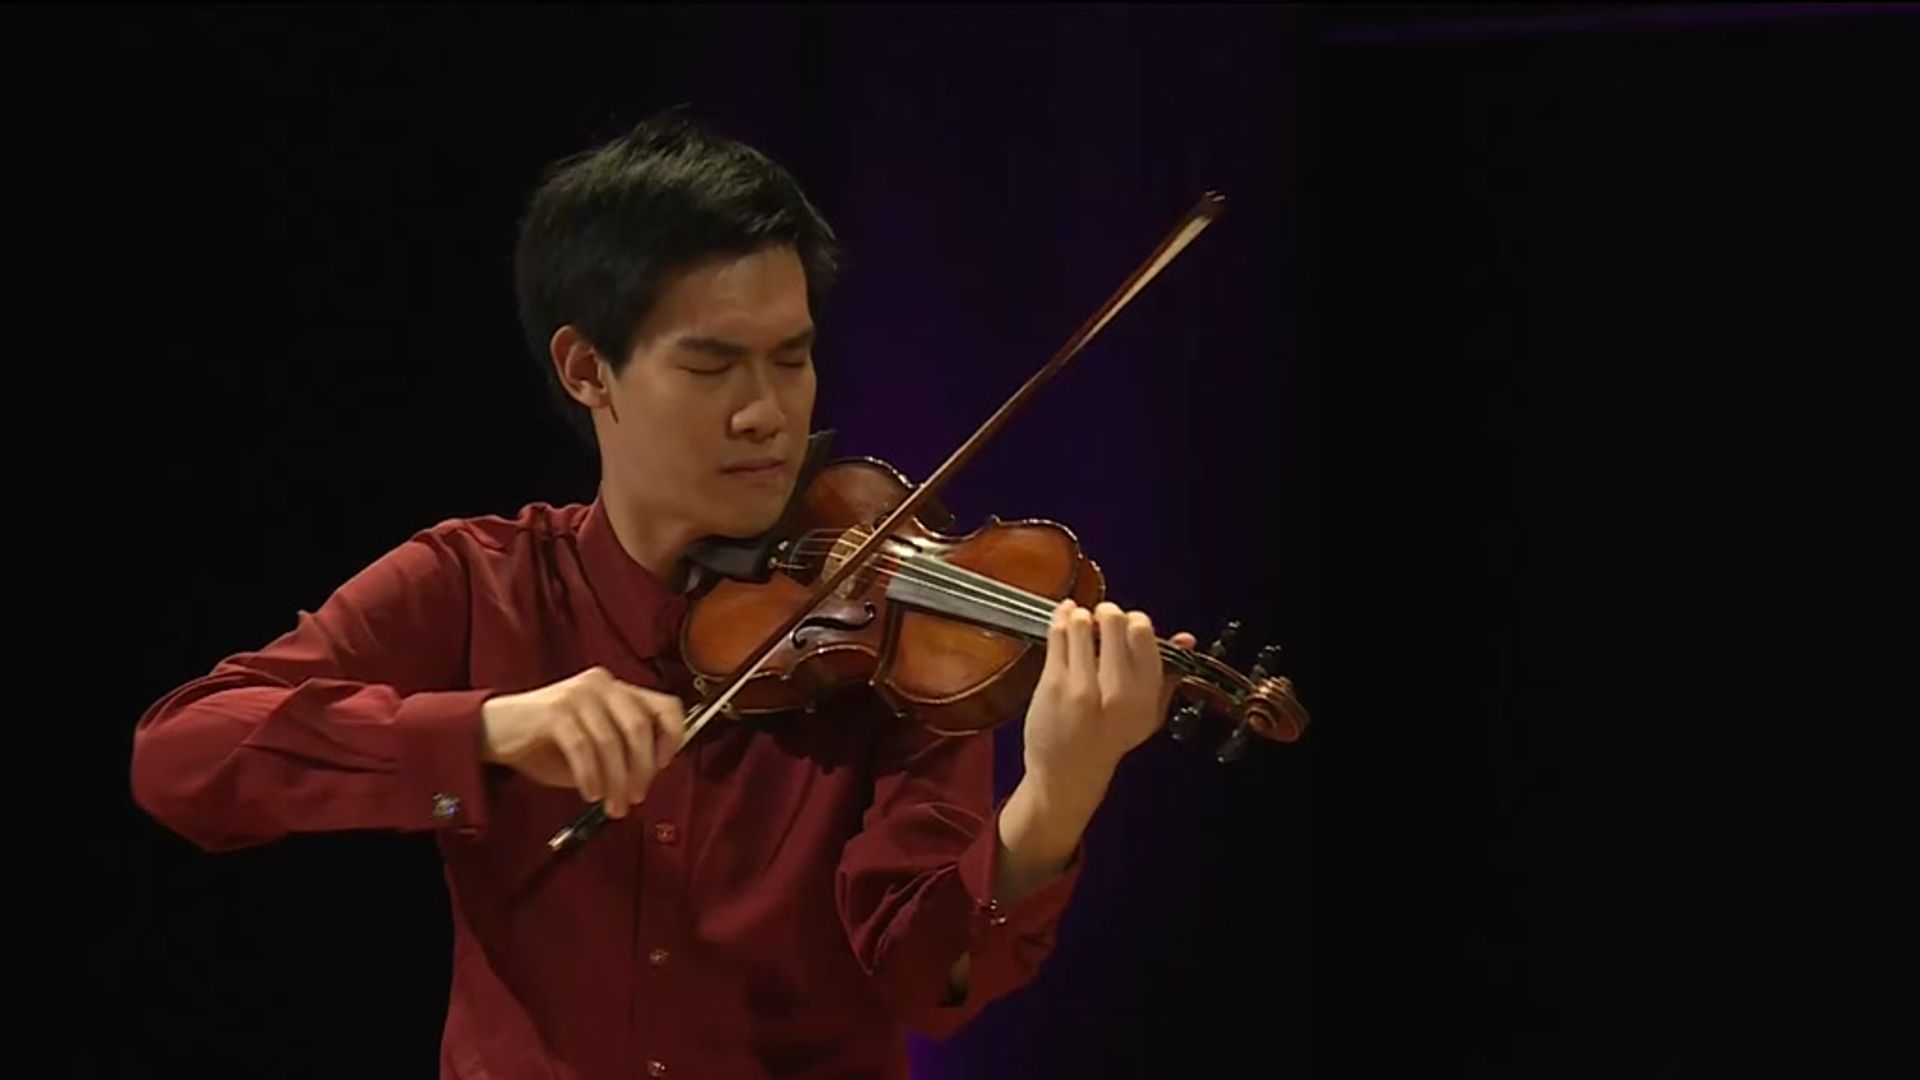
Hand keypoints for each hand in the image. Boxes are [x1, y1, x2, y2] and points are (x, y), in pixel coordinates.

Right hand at [479, 666, 686, 817]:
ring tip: (613, 806)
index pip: (666, 705)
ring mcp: (579, 694)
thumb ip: (622, 751)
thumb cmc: (546, 742)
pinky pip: (584, 748)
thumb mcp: (594, 745)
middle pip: (640, 726)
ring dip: (616, 780)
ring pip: (612, 741)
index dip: (673, 737)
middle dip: (642, 769)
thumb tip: (648, 775)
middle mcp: (602, 684)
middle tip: (636, 797)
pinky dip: (591, 775)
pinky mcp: (555, 710)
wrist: (493, 731)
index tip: (664, 766)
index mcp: (618, 689)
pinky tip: (590, 793)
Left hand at [1022, 599, 1196, 795]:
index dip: (1135, 621)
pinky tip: (1065, 619)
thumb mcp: (1148, 715)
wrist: (1068, 775)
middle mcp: (1116, 692)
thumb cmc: (1109, 741)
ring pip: (1083, 625)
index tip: (1128, 622)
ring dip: (1082, 616)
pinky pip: (1058, 636)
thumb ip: (1168, 675)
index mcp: (1145, 697)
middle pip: (1115, 623)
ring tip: (1082, 622)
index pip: (1144, 635)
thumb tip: (1186, 637)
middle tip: (1103, 616)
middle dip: (1108, 613)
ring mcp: (1082, 687)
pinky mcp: (1053, 684)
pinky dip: (1061, 620)